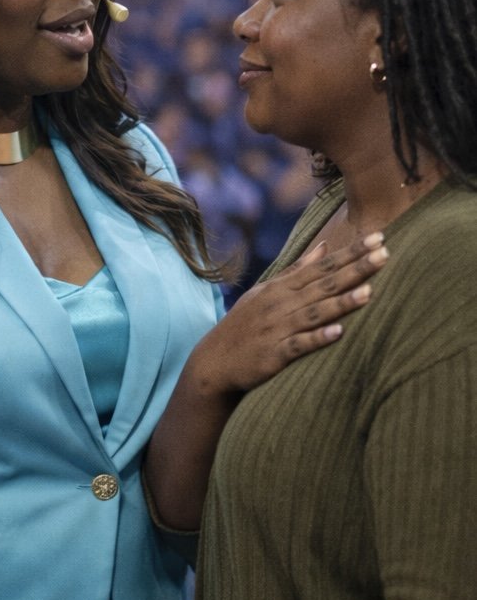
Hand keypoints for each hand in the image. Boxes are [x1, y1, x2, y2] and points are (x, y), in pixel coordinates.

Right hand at [188, 232, 388, 396]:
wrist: (215, 361)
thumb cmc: (245, 325)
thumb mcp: (265, 292)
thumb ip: (295, 270)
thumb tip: (323, 247)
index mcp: (282, 288)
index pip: (322, 266)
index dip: (350, 253)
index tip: (378, 238)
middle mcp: (281, 304)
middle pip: (324, 284)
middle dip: (355, 269)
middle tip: (384, 254)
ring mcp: (277, 328)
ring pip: (315, 312)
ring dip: (342, 303)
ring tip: (369, 292)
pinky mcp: (274, 354)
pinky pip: (299, 345)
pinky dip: (317, 338)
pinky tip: (338, 332)